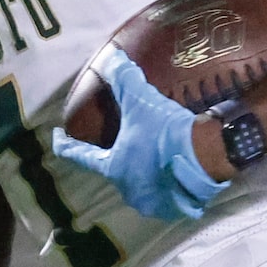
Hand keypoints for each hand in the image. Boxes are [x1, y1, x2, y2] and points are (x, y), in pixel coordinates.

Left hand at [49, 54, 228, 221]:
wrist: (209, 155)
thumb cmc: (167, 132)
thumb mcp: (142, 101)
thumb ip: (124, 79)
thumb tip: (111, 57)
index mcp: (114, 168)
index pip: (81, 157)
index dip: (66, 146)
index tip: (57, 138)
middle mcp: (129, 191)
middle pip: (116, 171)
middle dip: (120, 158)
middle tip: (129, 140)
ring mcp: (153, 204)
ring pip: (142, 186)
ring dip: (145, 174)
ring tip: (154, 157)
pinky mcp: (177, 209)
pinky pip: (166, 196)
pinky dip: (168, 185)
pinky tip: (175, 171)